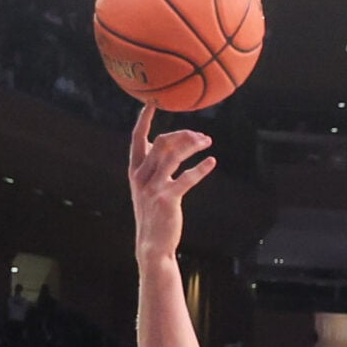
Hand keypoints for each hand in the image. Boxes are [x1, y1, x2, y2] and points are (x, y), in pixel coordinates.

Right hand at [128, 105, 214, 262]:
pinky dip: (201, 168)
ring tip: (207, 142)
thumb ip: (153, 167)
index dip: (144, 119)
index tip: (152, 102)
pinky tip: (211, 162)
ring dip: (193, 145)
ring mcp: (153, 187)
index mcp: (135, 171)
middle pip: (162, 142)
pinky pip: (187, 177)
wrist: (152, 244)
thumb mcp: (147, 188)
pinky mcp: (167, 199)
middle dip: (183, 133)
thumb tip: (165, 145)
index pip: (137, 139)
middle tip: (201, 135)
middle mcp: (141, 176)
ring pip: (174, 155)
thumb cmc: (153, 214)